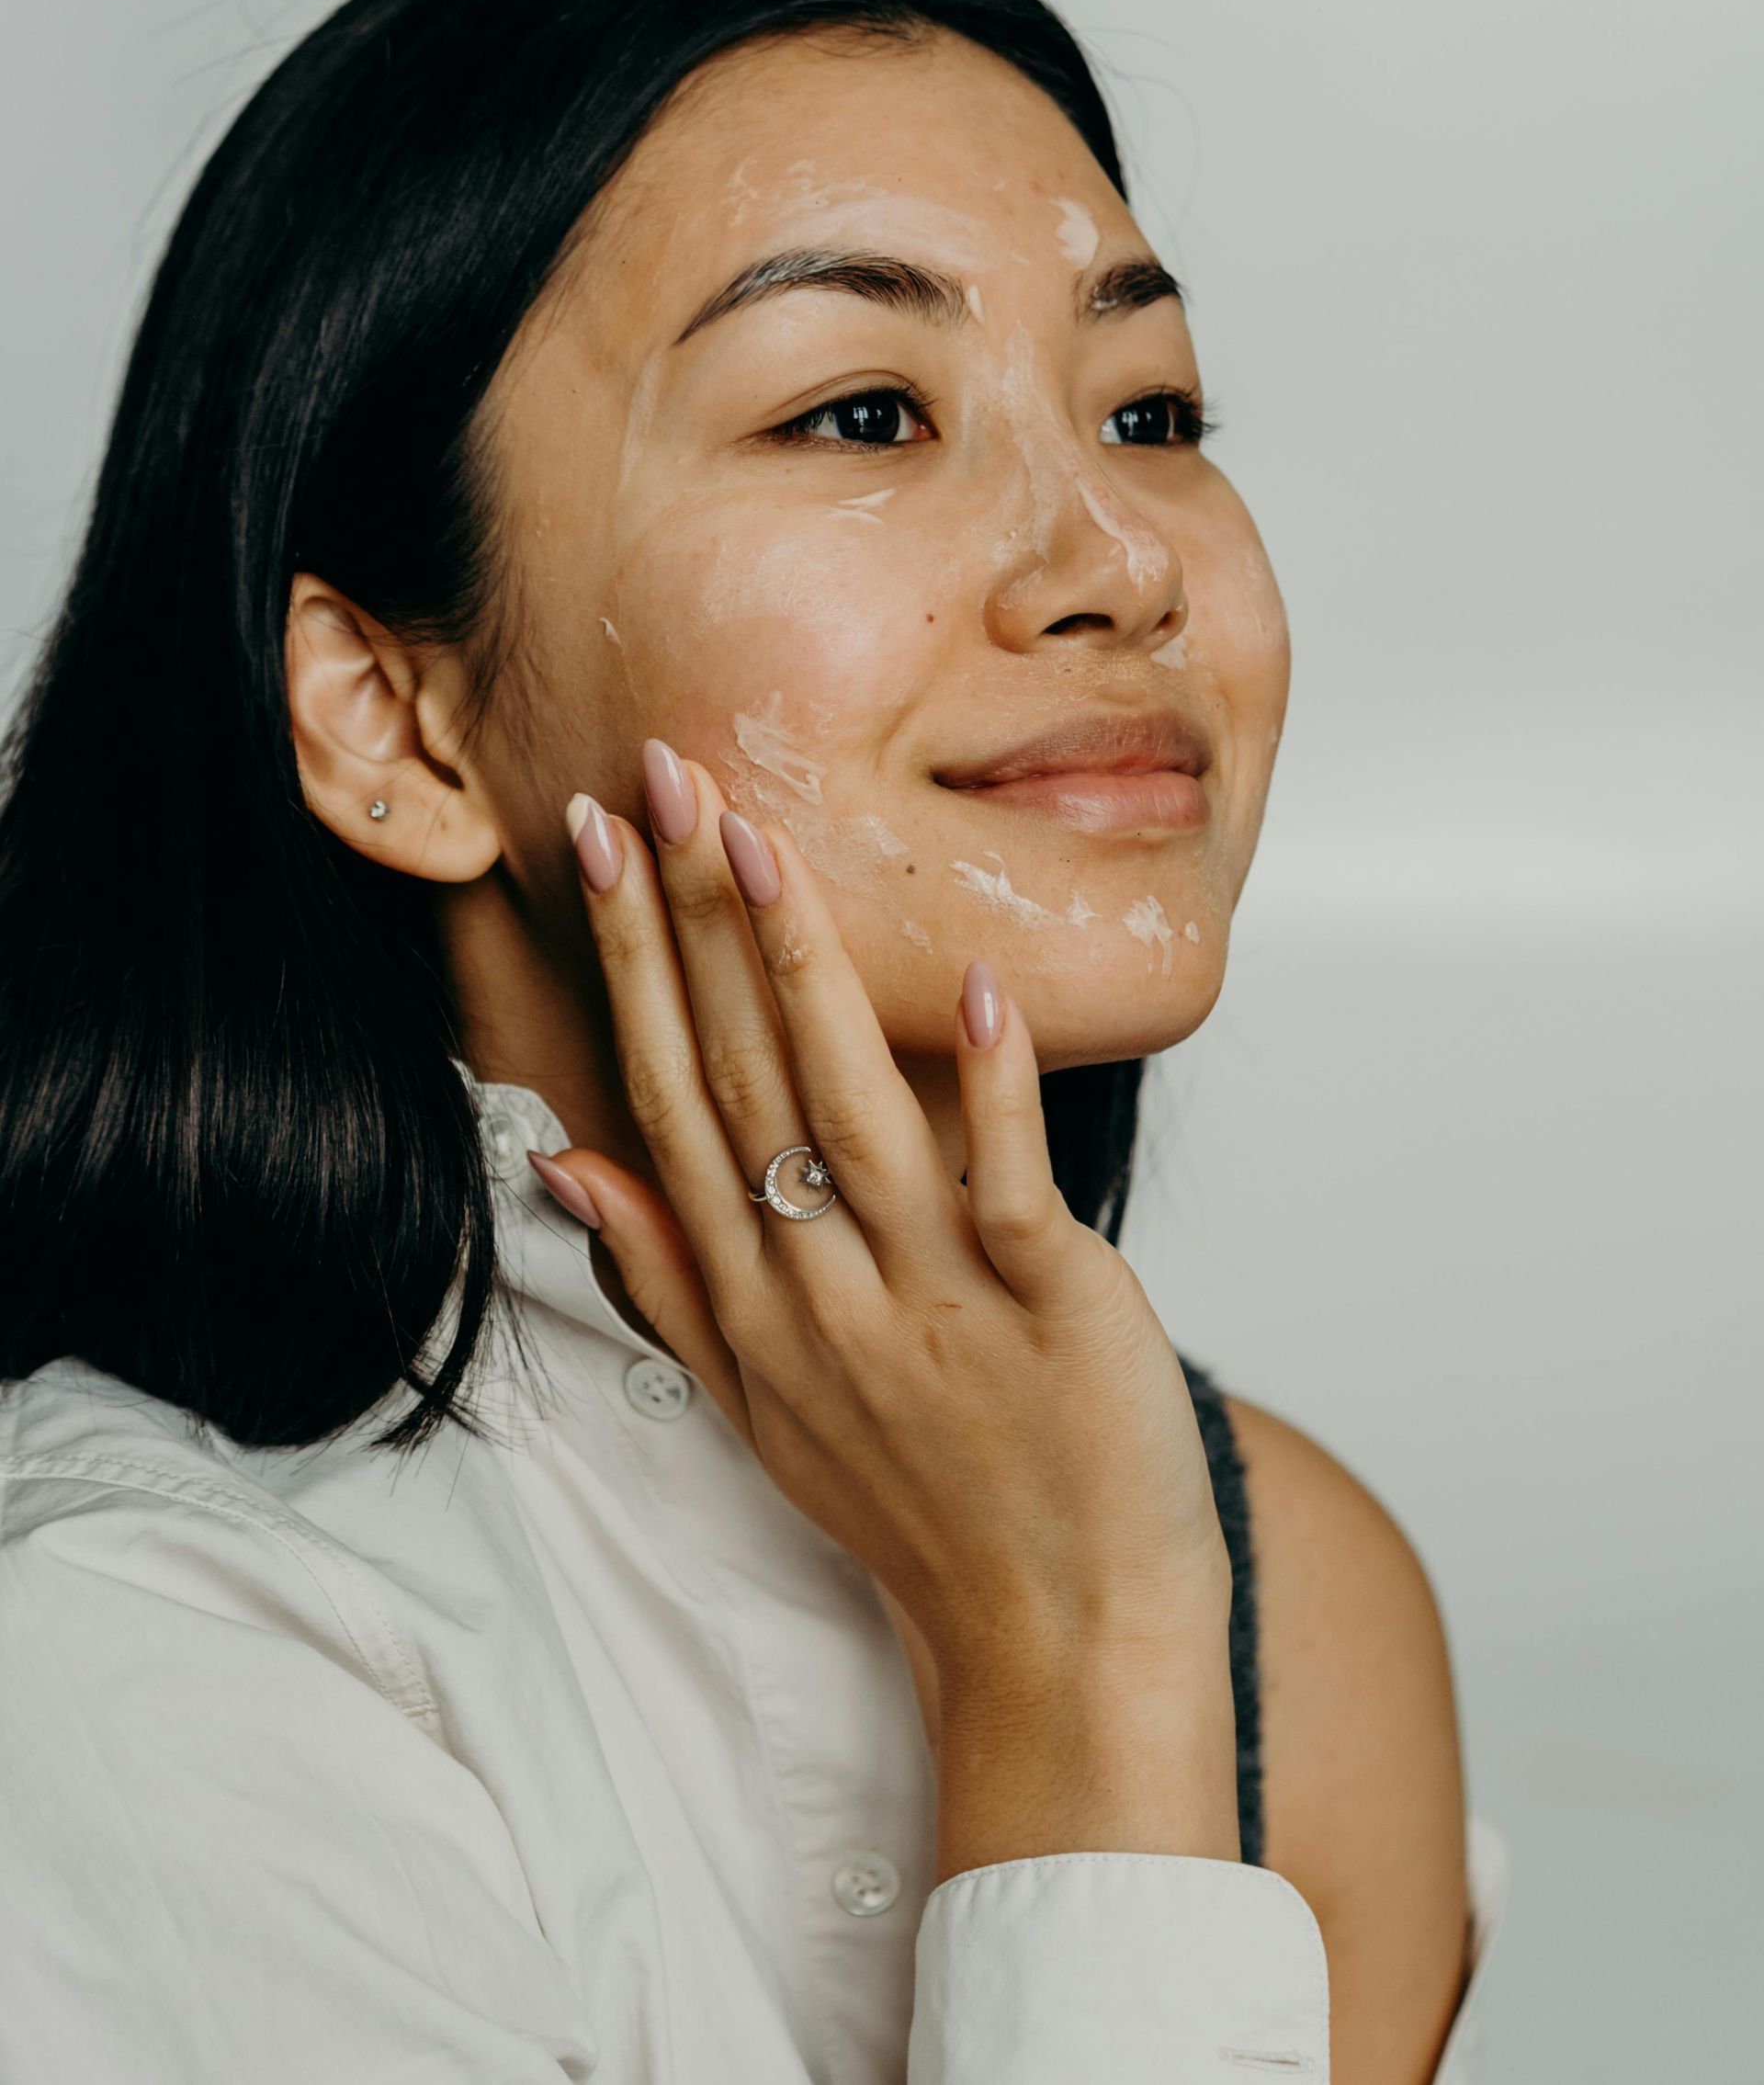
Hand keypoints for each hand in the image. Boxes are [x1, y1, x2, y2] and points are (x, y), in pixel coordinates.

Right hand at [535, 739, 1239, 1869]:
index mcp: (752, 1303)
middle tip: (658, 780)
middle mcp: (818, 1292)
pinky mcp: (1047, 1309)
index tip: (597, 844)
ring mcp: (932, 1300)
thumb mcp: (757, 1402)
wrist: (1058, 1642)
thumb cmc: (915, 1505)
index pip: (668, 1099)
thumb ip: (665, 1274)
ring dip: (800, 972)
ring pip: (848, 1112)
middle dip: (688, 923)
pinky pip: (1006, 1184)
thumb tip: (570, 1160)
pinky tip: (975, 984)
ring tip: (762, 843)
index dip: (629, 964)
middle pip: (737, 1080)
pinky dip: (992, 1088)